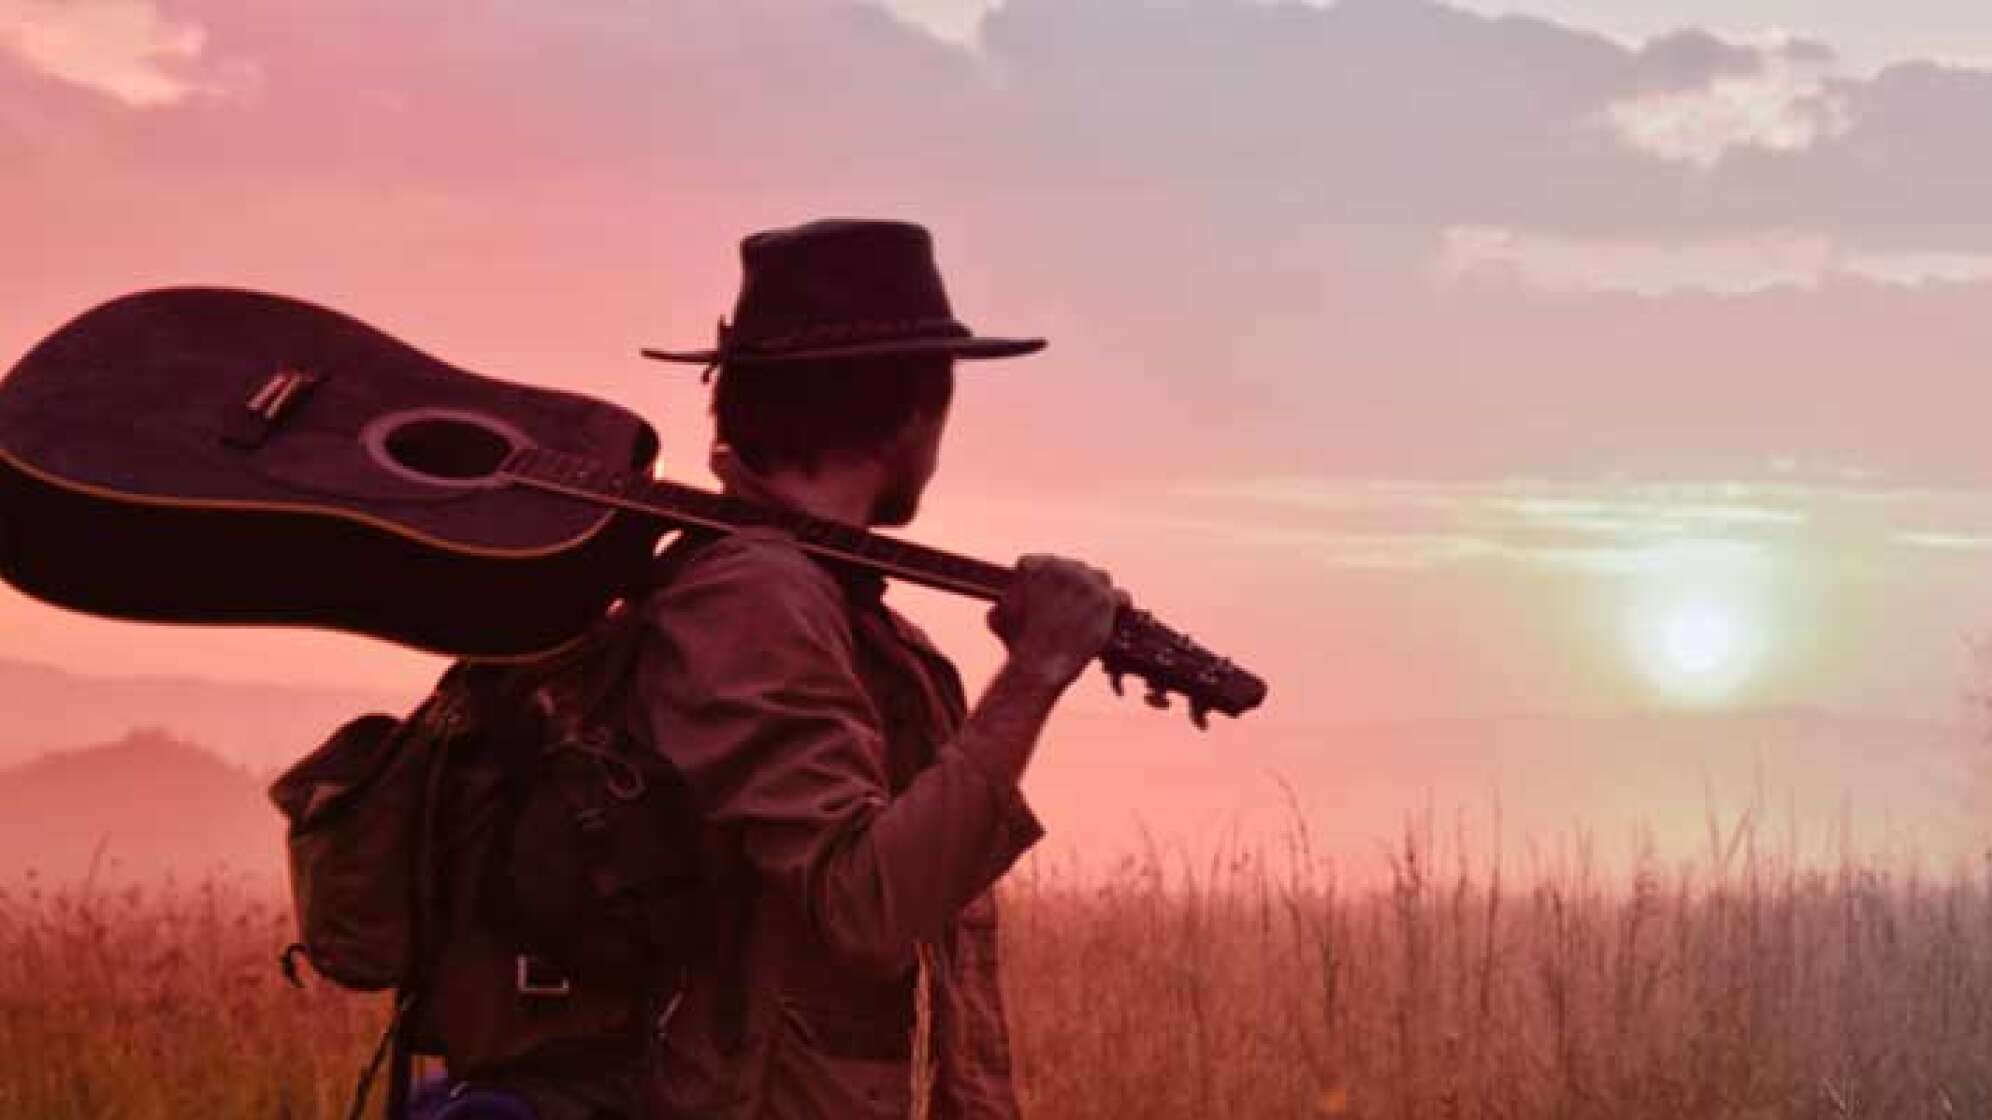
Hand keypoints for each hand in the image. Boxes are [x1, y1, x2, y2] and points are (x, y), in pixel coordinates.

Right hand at [987, 554, 1130, 690]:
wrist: (1040, 661)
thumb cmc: (1018, 642)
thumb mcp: (999, 620)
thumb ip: (1001, 606)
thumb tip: (997, 608)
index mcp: (1035, 565)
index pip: (1044, 563)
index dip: (1047, 579)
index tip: (1048, 593)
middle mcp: (1063, 567)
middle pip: (1075, 568)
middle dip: (1074, 586)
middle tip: (1071, 606)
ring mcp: (1086, 582)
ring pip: (1099, 578)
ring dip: (1097, 591)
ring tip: (1093, 608)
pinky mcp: (1105, 600)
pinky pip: (1119, 596)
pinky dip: (1118, 604)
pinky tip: (1116, 613)